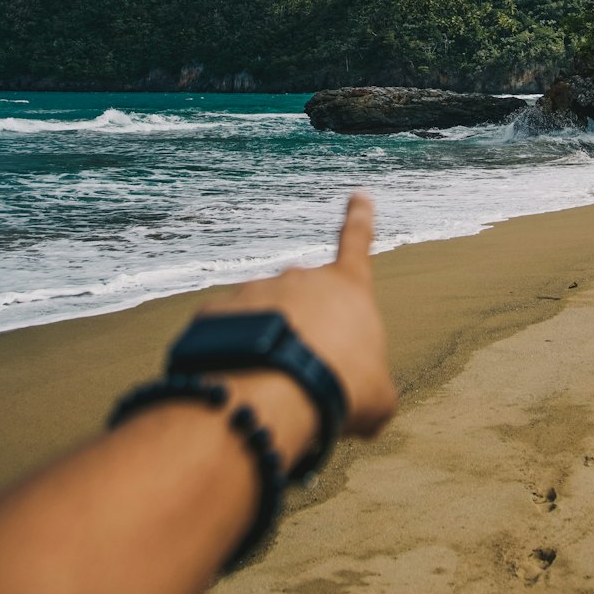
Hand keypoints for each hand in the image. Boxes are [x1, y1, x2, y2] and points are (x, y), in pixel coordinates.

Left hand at [197, 192, 396, 437]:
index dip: (360, 220)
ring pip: (263, 321)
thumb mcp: (377, 396)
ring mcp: (254, 291)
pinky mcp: (216, 313)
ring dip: (269, 349)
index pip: (357, 244)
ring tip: (275, 391)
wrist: (274, 393)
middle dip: (305, 335)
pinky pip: (226, 337)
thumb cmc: (340, 388)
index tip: (358, 195)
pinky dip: (233, 360)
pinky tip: (240, 388)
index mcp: (346, 288)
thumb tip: (362, 398)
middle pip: (305, 303)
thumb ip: (372, 385)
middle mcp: (299, 278)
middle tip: (307, 380)